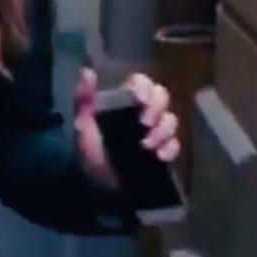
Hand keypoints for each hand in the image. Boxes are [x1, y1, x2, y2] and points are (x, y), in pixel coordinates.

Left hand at [73, 69, 180, 190]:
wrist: (93, 185)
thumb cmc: (86, 151)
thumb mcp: (82, 123)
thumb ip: (84, 98)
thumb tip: (87, 71)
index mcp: (123, 102)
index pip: (141, 84)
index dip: (145, 87)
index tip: (140, 99)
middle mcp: (141, 113)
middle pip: (161, 98)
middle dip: (157, 108)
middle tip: (144, 122)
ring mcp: (153, 133)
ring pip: (170, 120)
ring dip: (163, 130)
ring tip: (147, 145)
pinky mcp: (160, 153)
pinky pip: (175, 145)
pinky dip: (170, 149)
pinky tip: (158, 156)